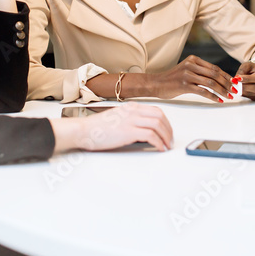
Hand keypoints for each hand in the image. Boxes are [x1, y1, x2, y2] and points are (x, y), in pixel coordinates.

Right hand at [54, 102, 172, 152]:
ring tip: (167, 145)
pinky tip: (159, 148)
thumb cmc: (96, 128)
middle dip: (169, 129)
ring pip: (158, 124)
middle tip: (170, 140)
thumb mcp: (117, 118)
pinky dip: (158, 142)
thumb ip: (131, 120)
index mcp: (131, 107)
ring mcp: (130, 120)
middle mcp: (133, 111)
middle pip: (160, 116)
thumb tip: (144, 131)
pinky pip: (150, 135)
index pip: (156, 111)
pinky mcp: (128, 131)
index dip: (166, 122)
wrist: (83, 130)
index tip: (168, 132)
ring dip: (166, 136)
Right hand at [150, 55, 233, 101]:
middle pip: (215, 74)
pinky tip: (218, 100)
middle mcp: (191, 65)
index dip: (226, 76)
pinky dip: (213, 96)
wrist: (156, 84)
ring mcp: (188, 75)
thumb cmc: (172, 79)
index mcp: (193, 59)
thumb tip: (218, 78)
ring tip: (228, 96)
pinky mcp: (185, 85)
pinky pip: (203, 91)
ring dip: (222, 90)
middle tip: (234, 91)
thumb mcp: (187, 70)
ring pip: (211, 83)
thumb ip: (200, 71)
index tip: (233, 83)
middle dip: (227, 83)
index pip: (214, 68)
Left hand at [234, 60, 254, 100]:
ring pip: (252, 94)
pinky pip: (251, 97)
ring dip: (242, 90)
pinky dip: (244, 94)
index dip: (248, 79)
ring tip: (235, 85)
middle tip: (233, 84)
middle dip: (243, 86)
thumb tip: (236, 79)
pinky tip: (239, 89)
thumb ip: (242, 71)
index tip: (238, 78)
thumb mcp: (248, 65)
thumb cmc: (254, 69)